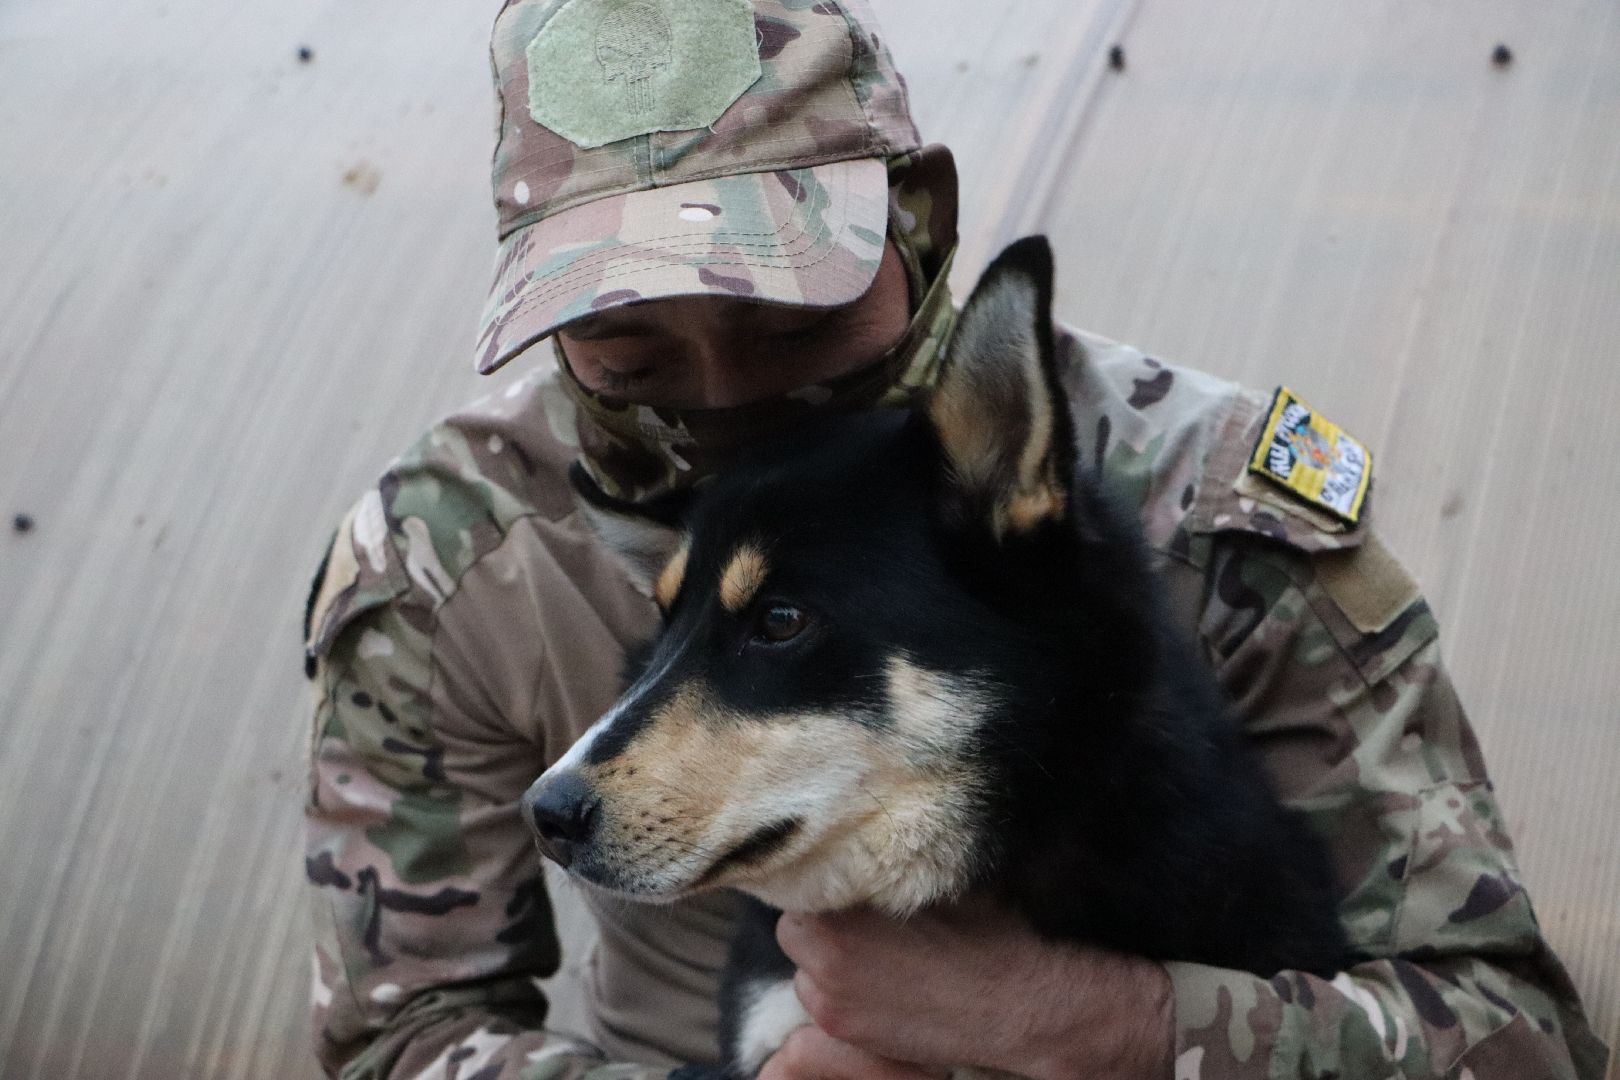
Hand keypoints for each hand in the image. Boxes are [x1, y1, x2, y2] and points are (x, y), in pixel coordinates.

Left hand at [776, 896, 1174, 1079]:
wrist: (1019, 1004)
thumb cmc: (987, 930)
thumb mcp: (939, 873)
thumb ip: (892, 858)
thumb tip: (877, 823)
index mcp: (845, 905)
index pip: (803, 878)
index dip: (827, 874)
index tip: (851, 874)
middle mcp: (826, 954)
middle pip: (795, 921)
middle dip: (821, 914)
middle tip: (860, 912)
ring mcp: (829, 998)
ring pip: (804, 962)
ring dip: (825, 953)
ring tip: (874, 949)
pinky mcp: (843, 1028)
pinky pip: (818, 998)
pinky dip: (837, 987)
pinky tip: (882, 981)